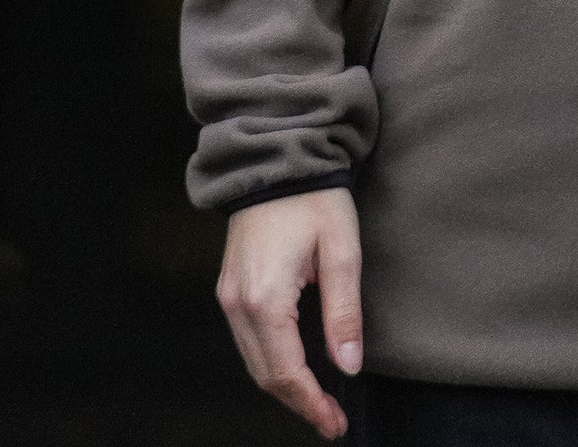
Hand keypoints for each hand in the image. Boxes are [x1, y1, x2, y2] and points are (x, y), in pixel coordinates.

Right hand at [216, 187, 363, 438]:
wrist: (278, 157)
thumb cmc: (315, 197)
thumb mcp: (341, 250)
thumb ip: (344, 312)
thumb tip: (348, 365)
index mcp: (265, 298)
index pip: (286, 372)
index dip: (311, 403)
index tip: (336, 423)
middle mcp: (238, 304)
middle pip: (265, 374)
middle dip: (299, 401)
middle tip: (332, 418)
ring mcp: (229, 295)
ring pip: (253, 360)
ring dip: (284, 384)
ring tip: (319, 399)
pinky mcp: (230, 286)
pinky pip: (247, 339)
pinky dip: (271, 360)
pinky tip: (296, 364)